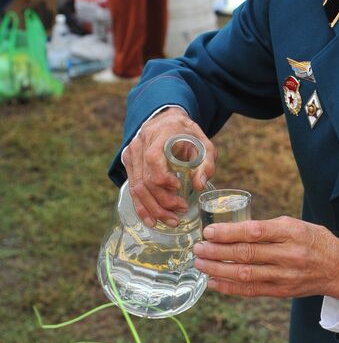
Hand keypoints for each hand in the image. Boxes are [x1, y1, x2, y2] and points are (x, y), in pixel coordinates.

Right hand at [121, 107, 215, 227]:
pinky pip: (132, 189)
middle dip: (163, 201)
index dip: (164, 178)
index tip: (179, 188)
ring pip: (137, 188)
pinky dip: (142, 208)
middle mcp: (140, 144)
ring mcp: (131, 154)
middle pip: (145, 179)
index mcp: (159, 134)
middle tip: (181, 211)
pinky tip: (152, 221)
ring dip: (154, 209)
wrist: (165, 120)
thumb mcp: (203, 143)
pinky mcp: (128, 163)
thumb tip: (199, 186)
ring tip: (171, 221)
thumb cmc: (187, 133)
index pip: (153, 160)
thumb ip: (206, 162)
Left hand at [193, 216, 338, 302]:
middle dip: (218, 251)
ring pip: (246, 274)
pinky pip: (251, 290)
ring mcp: (285, 276)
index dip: (229, 232)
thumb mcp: (296, 225)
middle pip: (247, 254)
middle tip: (198, 248)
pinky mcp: (282, 291)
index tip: (209, 232)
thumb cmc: (314, 240)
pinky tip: (213, 281)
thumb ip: (268, 228)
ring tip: (200, 263)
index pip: (255, 232)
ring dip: (219, 269)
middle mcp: (289, 255)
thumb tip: (231, 231)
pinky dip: (230, 287)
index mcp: (292, 232)